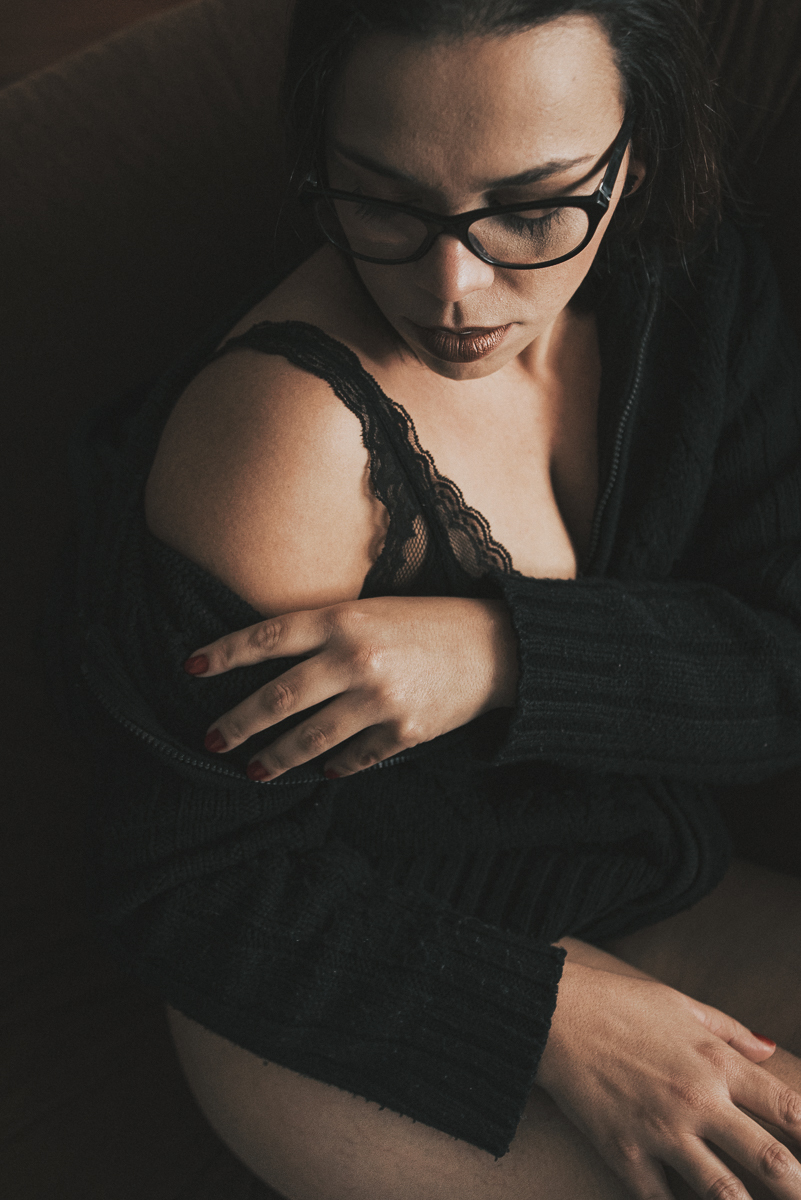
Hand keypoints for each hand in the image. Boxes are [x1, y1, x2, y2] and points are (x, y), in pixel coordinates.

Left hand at [184, 595, 518, 779]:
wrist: (496, 648)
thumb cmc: (427, 622)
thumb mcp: (372, 610)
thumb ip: (325, 632)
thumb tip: (271, 662)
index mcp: (343, 620)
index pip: (267, 637)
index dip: (224, 654)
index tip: (189, 668)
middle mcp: (356, 660)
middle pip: (278, 697)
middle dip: (237, 723)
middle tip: (210, 739)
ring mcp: (380, 700)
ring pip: (309, 738)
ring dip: (275, 757)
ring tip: (252, 769)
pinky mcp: (404, 733)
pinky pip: (355, 757)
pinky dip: (334, 765)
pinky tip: (319, 771)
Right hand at [535, 960, 800, 1199]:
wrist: (554, 1014)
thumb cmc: (618, 1003)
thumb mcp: (680, 1004)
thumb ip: (730, 1030)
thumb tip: (770, 1048)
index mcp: (715, 1062)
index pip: (787, 1108)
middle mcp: (697, 1100)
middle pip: (769, 1160)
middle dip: (797, 1188)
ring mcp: (662, 1132)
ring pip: (725, 1194)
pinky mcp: (625, 1154)